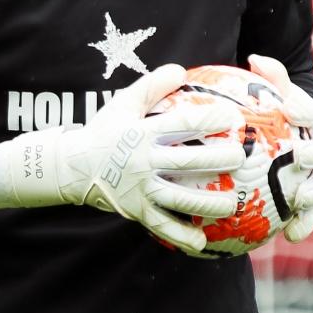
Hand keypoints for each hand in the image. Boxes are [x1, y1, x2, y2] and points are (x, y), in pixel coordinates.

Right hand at [0, 64, 245, 254]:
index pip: (180, 124)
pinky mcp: (137, 210)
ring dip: (207, 204)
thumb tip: (181, 69)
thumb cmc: (105, 130)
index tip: (232, 116)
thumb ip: (152, 85)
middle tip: (240, 157)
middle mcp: (143, 161)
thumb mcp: (123, 103)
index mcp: (142, 132)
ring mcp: (140, 189)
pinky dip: (181, 236)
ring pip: (178, 198)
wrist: (72, 166)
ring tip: (233, 205)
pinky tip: (202, 242)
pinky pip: (162, 225)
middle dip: (216, 160)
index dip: (207, 119)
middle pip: (185, 162)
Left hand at [247, 54, 312, 242]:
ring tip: (299, 201)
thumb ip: (271, 77)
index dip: (305, 109)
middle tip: (299, 155)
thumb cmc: (283, 111)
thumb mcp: (279, 92)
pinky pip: (312, 213)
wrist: (297, 137)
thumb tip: (254, 58)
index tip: (289, 108)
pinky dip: (305, 224)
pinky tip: (290, 237)